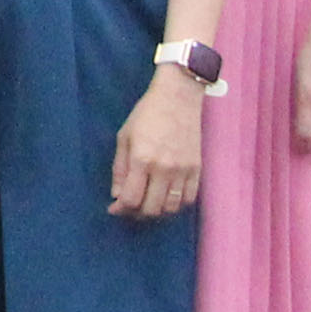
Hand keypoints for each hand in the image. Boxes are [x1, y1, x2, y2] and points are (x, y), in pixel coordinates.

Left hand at [110, 70, 205, 219]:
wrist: (178, 98)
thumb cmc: (146, 114)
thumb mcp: (124, 137)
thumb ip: (120, 169)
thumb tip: (117, 195)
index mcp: (142, 159)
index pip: (131, 199)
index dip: (120, 209)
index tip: (114, 208)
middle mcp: (164, 168)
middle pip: (151, 209)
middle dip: (136, 213)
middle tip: (129, 208)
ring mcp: (183, 170)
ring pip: (170, 208)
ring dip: (156, 211)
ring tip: (147, 203)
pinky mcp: (196, 169)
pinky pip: (188, 199)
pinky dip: (176, 205)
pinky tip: (166, 198)